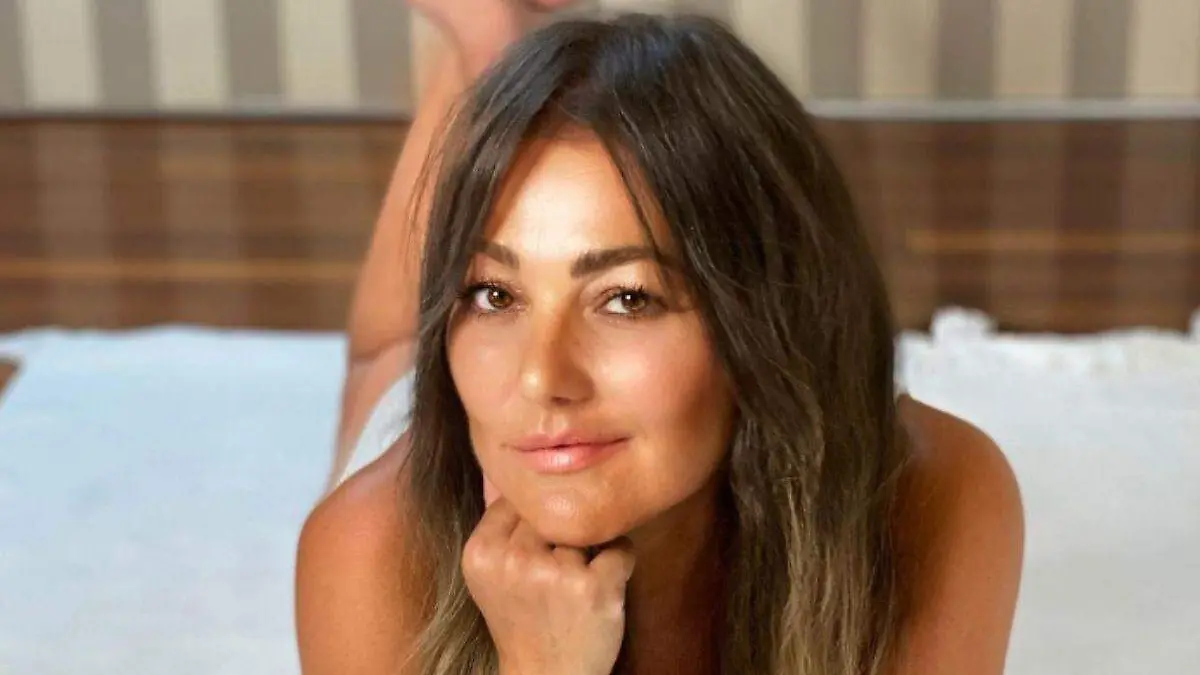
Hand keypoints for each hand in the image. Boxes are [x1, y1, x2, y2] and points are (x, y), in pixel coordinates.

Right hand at [462, 497, 634, 674]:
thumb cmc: (523, 622)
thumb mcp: (492, 575)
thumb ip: (503, 529)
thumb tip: (532, 475)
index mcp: (481, 552)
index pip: (518, 500)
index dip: (536, 518)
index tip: (541, 544)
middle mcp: (513, 559)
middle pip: (553, 513)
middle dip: (563, 536)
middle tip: (561, 570)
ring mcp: (554, 573)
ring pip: (587, 529)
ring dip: (592, 550)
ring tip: (579, 582)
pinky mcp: (593, 588)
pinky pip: (621, 547)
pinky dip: (621, 562)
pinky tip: (604, 585)